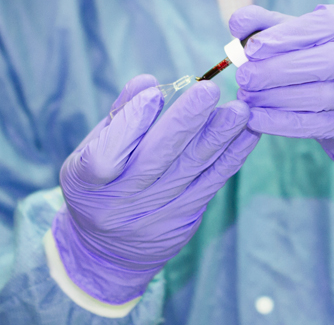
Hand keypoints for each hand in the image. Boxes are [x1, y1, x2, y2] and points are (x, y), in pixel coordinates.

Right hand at [52, 75, 258, 303]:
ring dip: (218, 137)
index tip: (155, 94)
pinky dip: (231, 157)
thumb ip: (118, 118)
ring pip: (191, 170)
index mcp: (86, 182)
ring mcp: (154, 214)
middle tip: (208, 90)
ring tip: (239, 110)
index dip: (130, 124)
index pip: (105, 155)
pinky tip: (247, 134)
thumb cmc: (99, 187)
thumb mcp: (91, 154)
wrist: (108, 251)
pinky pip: (211, 184)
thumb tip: (146, 82)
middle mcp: (120, 202)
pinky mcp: (183, 221)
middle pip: (156, 159)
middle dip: (185, 122)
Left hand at [230, 1, 333, 175]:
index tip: (252, 48)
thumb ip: (276, 25)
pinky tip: (258, 119)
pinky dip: (284, 123)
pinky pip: (320, 126)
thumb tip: (238, 23)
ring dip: (277, 99)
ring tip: (248, 97)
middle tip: (245, 77)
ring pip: (323, 98)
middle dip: (279, 71)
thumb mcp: (314, 35)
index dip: (287, 37)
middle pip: (328, 64)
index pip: (328, 25)